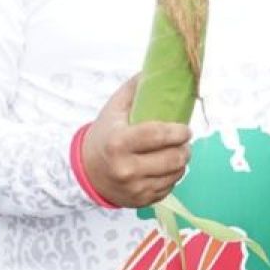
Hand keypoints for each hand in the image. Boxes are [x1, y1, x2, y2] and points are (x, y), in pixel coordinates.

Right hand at [80, 76, 191, 207]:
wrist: (84, 172)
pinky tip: (165, 168)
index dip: (178, 131)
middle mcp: (126, 169)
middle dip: (184, 147)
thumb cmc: (103, 136)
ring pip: (176, 174)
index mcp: (119, 143)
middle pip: (173, 158)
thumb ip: (136, 88)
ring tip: (175, 152)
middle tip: (183, 140)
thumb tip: (159, 67)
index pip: (159, 136)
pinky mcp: (140, 201)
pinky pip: (169, 188)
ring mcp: (134, 188)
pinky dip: (172, 177)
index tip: (185, 129)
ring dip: (181, 162)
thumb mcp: (113, 109)